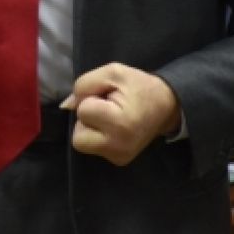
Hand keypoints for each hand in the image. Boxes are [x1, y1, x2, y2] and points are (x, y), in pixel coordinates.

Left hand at [61, 63, 180, 165]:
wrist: (167, 105)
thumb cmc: (139, 86)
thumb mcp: (112, 73)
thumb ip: (84, 84)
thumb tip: (66, 106)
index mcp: (119, 124)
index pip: (83, 111)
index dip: (91, 99)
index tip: (110, 96)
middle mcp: (118, 146)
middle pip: (78, 137)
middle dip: (86, 120)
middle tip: (106, 109)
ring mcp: (120, 157)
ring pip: (82, 144)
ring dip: (89, 129)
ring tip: (109, 117)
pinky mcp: (120, 161)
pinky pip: (94, 148)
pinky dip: (97, 137)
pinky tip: (113, 127)